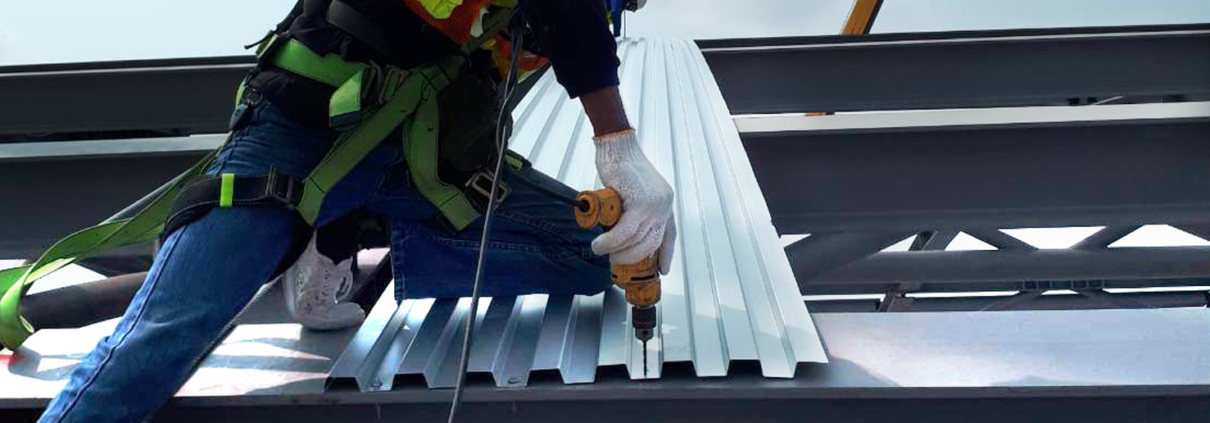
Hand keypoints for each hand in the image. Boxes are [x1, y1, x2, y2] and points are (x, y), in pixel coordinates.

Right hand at [591, 129, 676, 273]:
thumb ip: (633, 210)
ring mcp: (655, 204)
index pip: (669, 234)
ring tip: (601, 251)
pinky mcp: (640, 203)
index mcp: (665, 202)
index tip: (662, 268)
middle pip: (651, 242)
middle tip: (616, 261)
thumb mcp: (634, 191)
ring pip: (637, 239)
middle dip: (633, 257)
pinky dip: (611, 242)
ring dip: (616, 250)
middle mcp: (664, 204)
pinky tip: (600, 245)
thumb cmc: (620, 165)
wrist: (616, 146)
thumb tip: (621, 233)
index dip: (666, 254)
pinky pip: (625, 231)